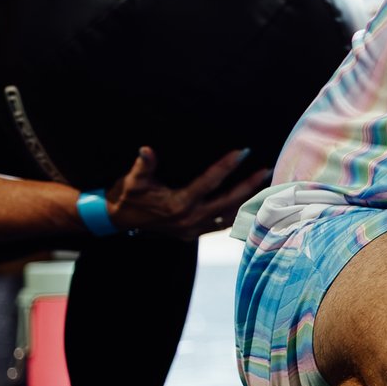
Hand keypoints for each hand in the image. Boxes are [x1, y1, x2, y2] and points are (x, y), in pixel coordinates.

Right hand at [104, 146, 268, 239]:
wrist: (118, 220)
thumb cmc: (128, 196)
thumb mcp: (133, 180)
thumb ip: (144, 165)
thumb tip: (146, 150)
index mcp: (178, 205)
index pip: (210, 182)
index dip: (227, 166)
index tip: (244, 151)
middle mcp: (190, 219)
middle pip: (229, 202)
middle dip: (249, 186)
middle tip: (267, 170)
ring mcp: (193, 230)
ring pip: (229, 217)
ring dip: (247, 203)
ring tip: (268, 188)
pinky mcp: (194, 235)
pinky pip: (221, 226)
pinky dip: (237, 216)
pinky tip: (251, 206)